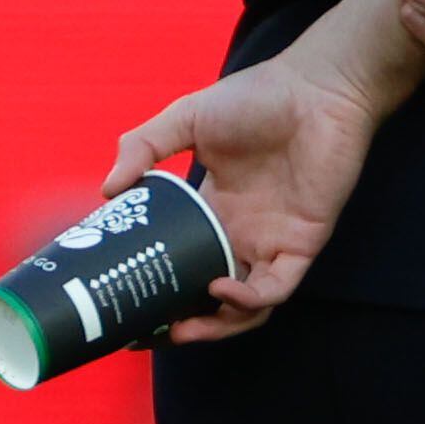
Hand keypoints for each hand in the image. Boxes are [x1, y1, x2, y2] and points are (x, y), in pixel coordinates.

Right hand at [101, 53, 383, 343]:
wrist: (317, 90)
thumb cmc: (257, 98)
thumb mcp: (186, 117)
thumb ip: (143, 146)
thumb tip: (107, 191)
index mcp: (215, 209)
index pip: (185, 258)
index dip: (160, 283)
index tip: (125, 297)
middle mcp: (242, 233)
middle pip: (210, 295)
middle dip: (183, 321)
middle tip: (147, 333)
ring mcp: (271, 242)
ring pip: (245, 306)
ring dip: (215, 326)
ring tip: (181, 329)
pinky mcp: (301, 245)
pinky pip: (275, 289)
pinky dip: (248, 299)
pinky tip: (220, 289)